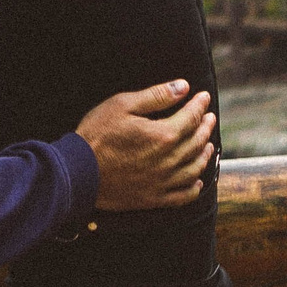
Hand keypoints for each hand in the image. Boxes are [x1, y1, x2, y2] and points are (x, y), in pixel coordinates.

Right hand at [78, 81, 215, 213]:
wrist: (77, 172)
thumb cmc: (97, 134)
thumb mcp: (123, 105)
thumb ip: (156, 96)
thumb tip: (183, 87)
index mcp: (163, 135)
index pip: (191, 118)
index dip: (199, 105)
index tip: (203, 97)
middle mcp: (168, 161)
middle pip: (196, 142)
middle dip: (205, 127)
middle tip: (209, 117)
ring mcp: (162, 182)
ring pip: (194, 169)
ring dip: (204, 154)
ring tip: (207, 145)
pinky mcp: (153, 198)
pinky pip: (182, 196)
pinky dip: (194, 187)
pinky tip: (197, 181)